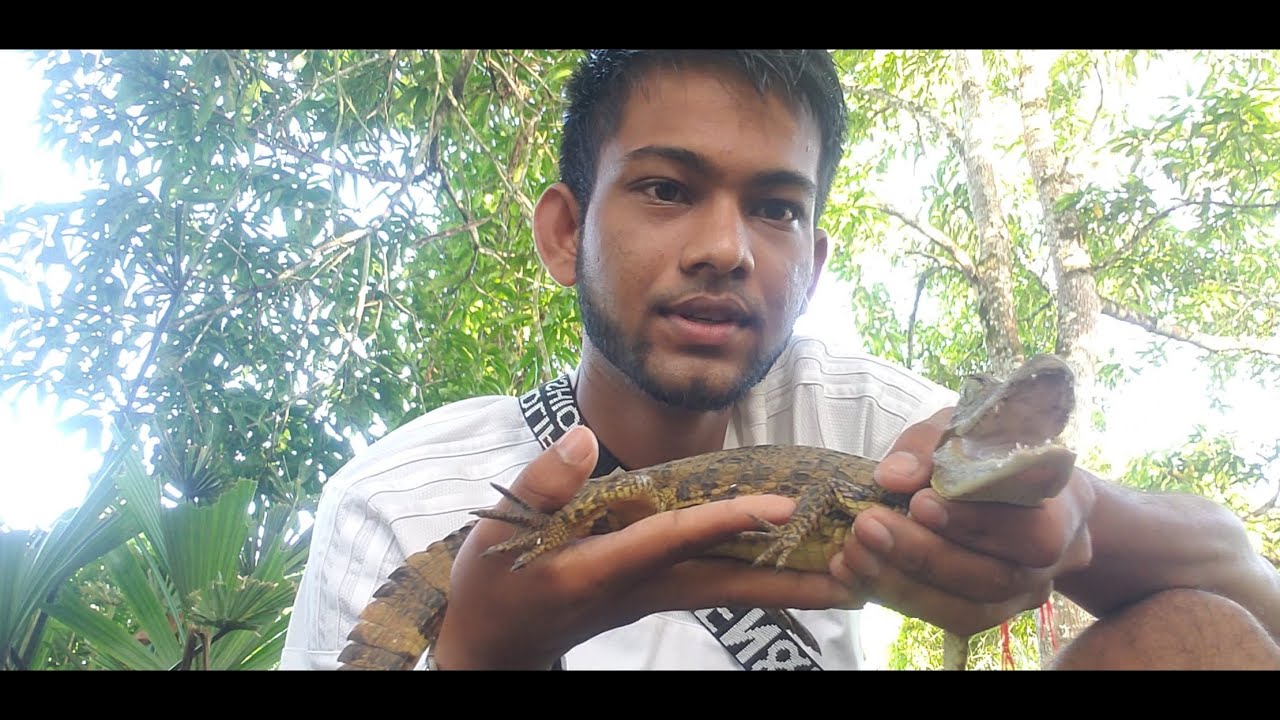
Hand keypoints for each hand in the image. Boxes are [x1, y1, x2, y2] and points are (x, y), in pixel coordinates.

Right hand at [433, 425, 859, 668]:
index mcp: (605, 570)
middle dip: (800, 579)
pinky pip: (725, 585)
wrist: (492, 646)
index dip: (727, 522)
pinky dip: (766, 577)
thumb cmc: (493, 586)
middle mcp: (646, 588)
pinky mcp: (660, 594)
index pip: (676, 539)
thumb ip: (543, 484)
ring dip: (797, 585)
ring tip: (860, 576)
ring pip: (738, 590)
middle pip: (734, 584)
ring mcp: (658, 596)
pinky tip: (801, 570)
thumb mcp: (500, 533)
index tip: (782, 507)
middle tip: (868, 573)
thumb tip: (586, 439)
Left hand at [830, 408, 1096, 635]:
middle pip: (994, 576)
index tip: (917, 502)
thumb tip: (892, 475)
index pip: (1030, 529)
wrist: (1024, 496)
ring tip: (852, 554)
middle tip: (866, 527)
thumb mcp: (968, 427)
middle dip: (923, 554)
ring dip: (901, 584)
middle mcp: (1049, 562)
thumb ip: (933, 445)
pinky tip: (854, 575)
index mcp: (1062, 507)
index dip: (974, 522)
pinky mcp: (987, 613)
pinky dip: (894, 598)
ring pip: (968, 609)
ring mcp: (1020, 596)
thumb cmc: (994, 452)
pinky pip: (944, 618)